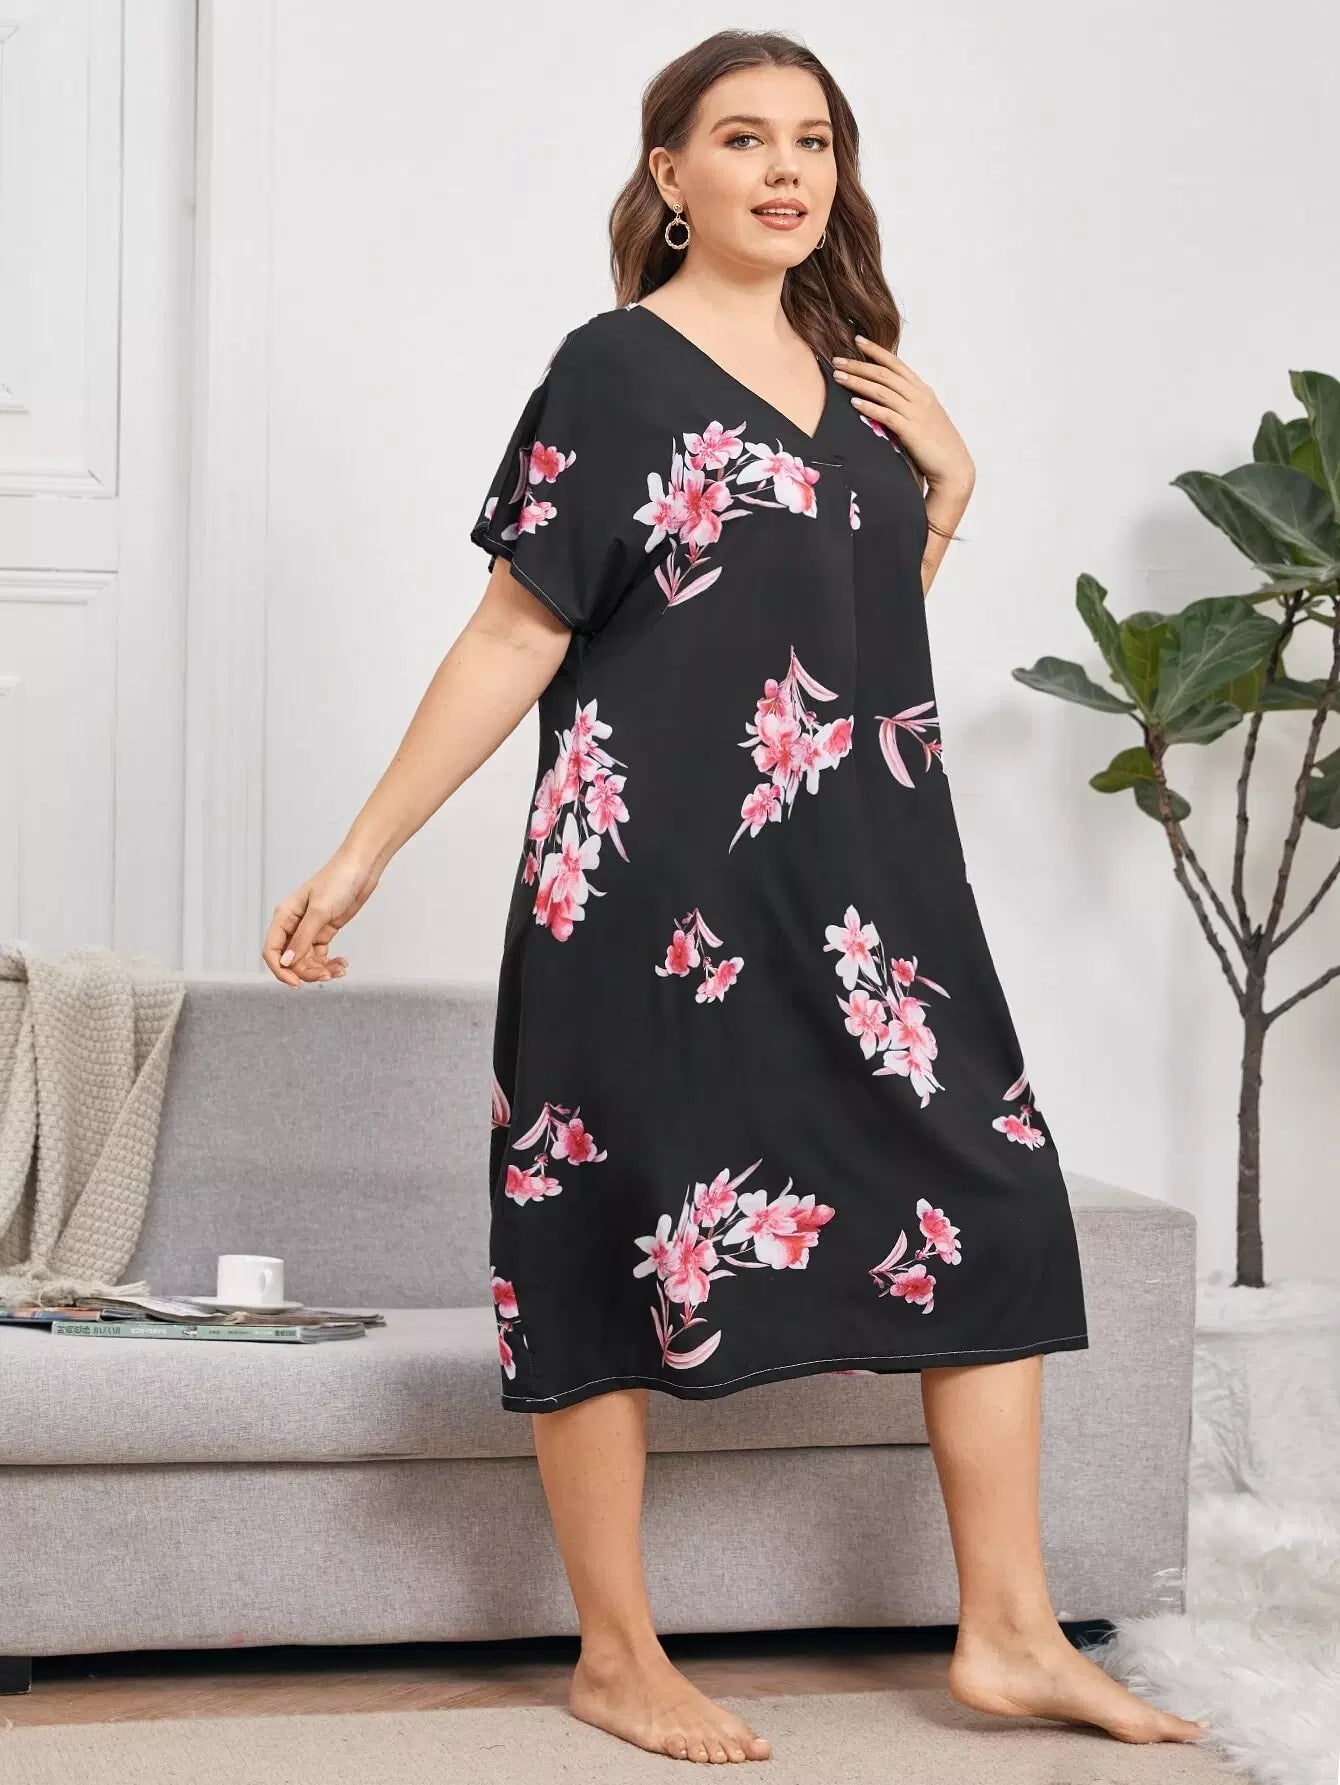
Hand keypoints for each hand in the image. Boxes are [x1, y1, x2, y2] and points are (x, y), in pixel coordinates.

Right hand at [261, 848, 379, 986]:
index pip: (271, 950)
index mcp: (284, 917)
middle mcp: (293, 925)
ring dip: (321, 970)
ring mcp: (309, 929)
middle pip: (291, 960)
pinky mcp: (324, 931)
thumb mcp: (319, 911)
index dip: (280, 970)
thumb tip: (286, 963)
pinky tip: (342, 963)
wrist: (361, 869)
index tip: (296, 983)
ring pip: (306, 961)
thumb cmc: (337, 881)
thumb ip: (302, 939)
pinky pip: (320, 956)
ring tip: (340, 969)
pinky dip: (330, 963)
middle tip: (327, 976)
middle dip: (307, 972)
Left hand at [832, 336, 974, 495]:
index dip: (876, 351)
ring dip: (858, 382)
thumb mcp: (923, 416)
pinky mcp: (911, 431)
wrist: (953, 467)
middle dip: (859, 365)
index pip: (896, 364)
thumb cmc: (936, 443)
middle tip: (837, 360)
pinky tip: (854, 403)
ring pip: (882, 391)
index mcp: (922, 390)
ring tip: (838, 377)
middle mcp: (919, 397)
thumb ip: (907, 403)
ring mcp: (915, 413)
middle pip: (884, 375)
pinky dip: (870, 407)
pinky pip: (887, 415)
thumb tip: (886, 396)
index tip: (858, 340)